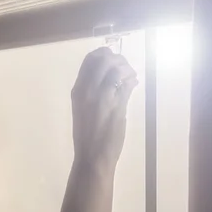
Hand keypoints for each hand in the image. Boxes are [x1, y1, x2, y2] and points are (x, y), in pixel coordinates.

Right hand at [71, 47, 137, 170]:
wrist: (92, 157)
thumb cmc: (87, 136)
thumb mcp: (82, 110)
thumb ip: (92, 93)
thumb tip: (108, 77)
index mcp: (78, 91)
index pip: (89, 60)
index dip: (104, 54)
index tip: (112, 60)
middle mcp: (88, 91)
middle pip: (104, 59)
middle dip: (118, 59)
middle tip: (124, 69)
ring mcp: (102, 98)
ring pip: (116, 68)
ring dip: (127, 69)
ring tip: (130, 77)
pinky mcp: (116, 106)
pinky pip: (126, 84)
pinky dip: (132, 80)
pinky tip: (134, 83)